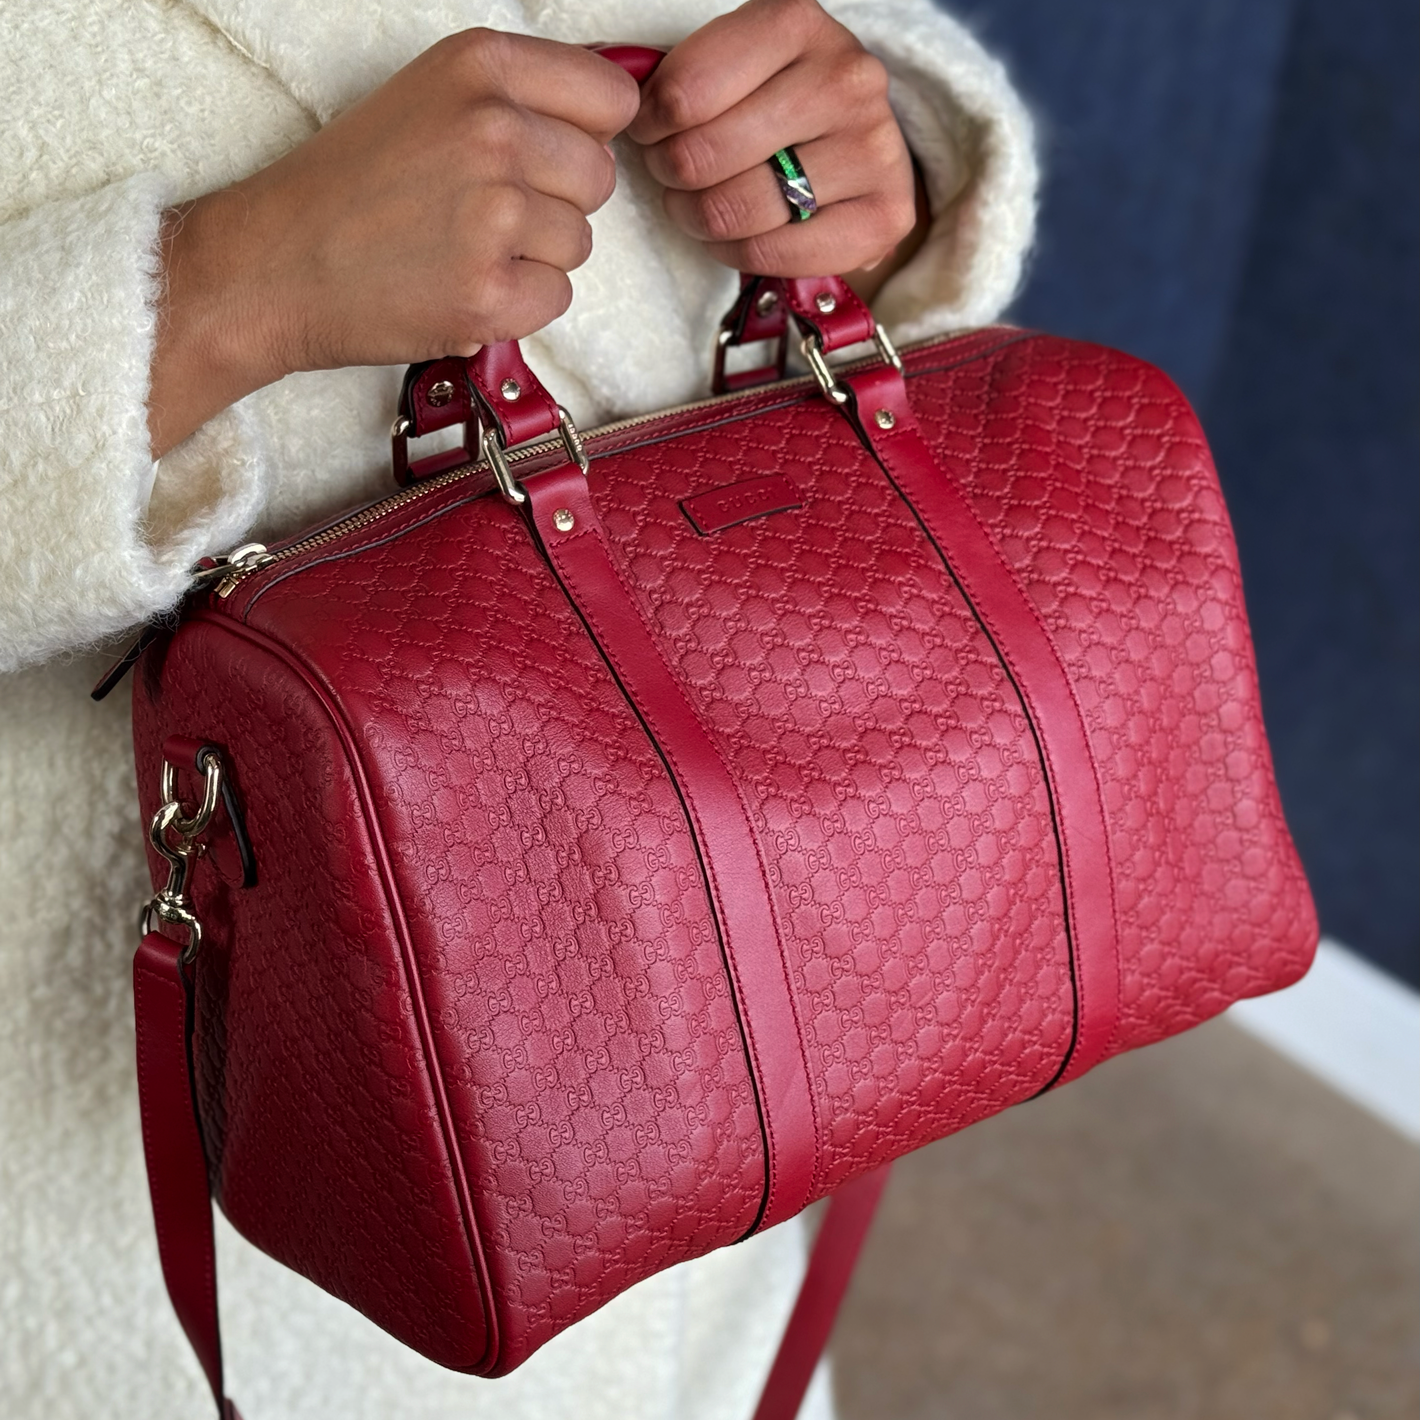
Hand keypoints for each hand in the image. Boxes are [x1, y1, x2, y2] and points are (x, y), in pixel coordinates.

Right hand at [148, 31, 638, 455]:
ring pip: (579, 243)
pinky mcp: (489, 293)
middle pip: (599, 177)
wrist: (272, 265)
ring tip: (462, 248)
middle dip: (557, 201)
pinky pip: (556, 298)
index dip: (586, 134)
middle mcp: (493, 131)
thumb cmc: (349, 185)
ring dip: (535, 256)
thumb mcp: (428, 97)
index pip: (611, 98)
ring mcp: (494, 217)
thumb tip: (609, 112)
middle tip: (485, 212)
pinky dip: (517, 304)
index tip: (551, 154)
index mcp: (480, 67)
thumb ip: (516, 97)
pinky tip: (460, 286)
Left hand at [627, 0, 923, 288]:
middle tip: (674, 177)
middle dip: (672, 175)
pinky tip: (735, 237)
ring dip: (698, 218)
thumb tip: (617, 98)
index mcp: (797, 22)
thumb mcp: (732, 64)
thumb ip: (680, 76)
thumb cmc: (776, 102)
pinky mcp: (886, 216)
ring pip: (736, 209)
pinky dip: (738, 253)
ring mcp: (873, 148)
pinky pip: (773, 254)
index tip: (651, 131)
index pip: (685, 93)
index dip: (650, 124)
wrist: (858, 148)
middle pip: (705, 155)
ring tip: (698, 207)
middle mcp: (846, 78)